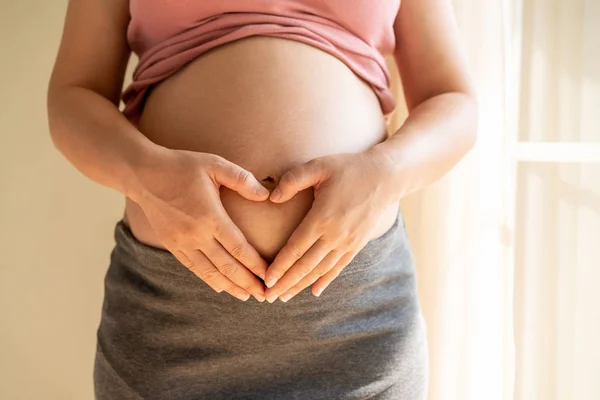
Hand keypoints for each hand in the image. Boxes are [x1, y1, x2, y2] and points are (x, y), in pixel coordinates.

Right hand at [132, 147, 269, 301]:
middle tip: (265, 295)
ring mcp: (181, 242)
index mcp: (210, 216)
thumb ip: (242, 179)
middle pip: (227, 266)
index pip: (239, 248)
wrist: (144, 174)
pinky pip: (193, 267)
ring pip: (210, 272)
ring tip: (246, 296)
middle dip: (248, 283)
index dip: (256, 266)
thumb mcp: (214, 164)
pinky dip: (208, 279)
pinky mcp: (171, 245)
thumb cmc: (183, 166)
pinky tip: (220, 286)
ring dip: (230, 286)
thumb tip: (266, 195)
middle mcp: (196, 234)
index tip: (270, 275)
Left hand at [263, 146, 399, 302]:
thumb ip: (293, 180)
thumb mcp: (319, 166)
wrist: (386, 176)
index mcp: (322, 217)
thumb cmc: (349, 167)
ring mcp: (348, 242)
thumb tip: (272, 198)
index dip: (279, 267)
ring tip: (284, 296)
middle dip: (285, 283)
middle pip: (305, 266)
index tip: (265, 280)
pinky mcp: (357, 244)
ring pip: (320, 270)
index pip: (295, 248)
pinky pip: (339, 267)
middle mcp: (335, 235)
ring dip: (301, 285)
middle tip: (267, 297)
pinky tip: (314, 292)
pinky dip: (325, 281)